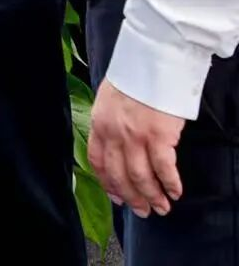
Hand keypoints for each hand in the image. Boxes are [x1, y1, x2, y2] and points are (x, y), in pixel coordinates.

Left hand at [90, 78, 185, 217]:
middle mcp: (114, 133)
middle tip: (143, 211)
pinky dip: (170, 183)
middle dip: (132, 197)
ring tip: (161, 207)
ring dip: (152, 196)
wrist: (153, 62)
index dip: (107, 183)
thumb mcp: (110, 99)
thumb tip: (119, 144)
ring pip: (140, 176)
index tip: (116, 196)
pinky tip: (175, 192)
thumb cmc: (135, 77)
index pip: (98, 161)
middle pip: (120, 174)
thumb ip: (111, 122)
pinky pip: (163, 168)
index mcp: (99, 123)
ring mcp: (135, 136)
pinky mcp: (158, 136)